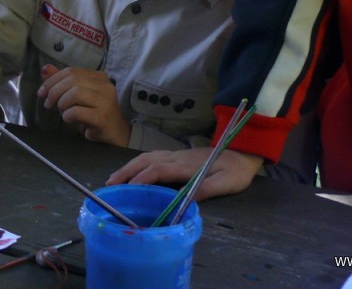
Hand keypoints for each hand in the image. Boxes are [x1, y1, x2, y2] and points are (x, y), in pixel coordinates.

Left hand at [37, 64, 129, 145]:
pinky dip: (67, 115)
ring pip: (74, 93)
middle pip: (72, 80)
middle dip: (54, 91)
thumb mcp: (78, 96)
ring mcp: (106, 101)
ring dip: (62, 103)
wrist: (116, 134)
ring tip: (62, 112)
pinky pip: (77, 111)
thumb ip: (63, 82)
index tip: (42, 92)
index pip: (71, 71)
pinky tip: (69, 119)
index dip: (52, 80)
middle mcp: (105, 86)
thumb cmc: (95, 114)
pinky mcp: (103, 117)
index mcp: (99, 77)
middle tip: (48, 104)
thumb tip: (45, 69)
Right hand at [107, 147, 263, 199]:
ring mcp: (175, 154)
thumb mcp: (227, 183)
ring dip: (128, 167)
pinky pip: (151, 157)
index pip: (158, 170)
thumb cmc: (235, 170)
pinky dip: (137, 163)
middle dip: (126, 172)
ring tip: (114, 179)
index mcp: (186, 165)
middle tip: (109, 184)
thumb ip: (207, 189)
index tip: (127, 188)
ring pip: (146, 157)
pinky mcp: (176, 155)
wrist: (242, 151)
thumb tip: (185, 200)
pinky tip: (131, 170)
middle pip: (146, 161)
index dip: (141, 178)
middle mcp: (176, 157)